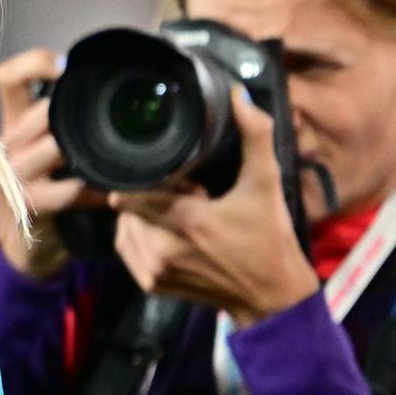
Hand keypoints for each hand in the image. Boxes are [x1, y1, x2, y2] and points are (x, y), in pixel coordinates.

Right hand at [0, 48, 108, 277]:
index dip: (34, 62)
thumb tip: (123, 87)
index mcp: (15, 121)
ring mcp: (17, 174)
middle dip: (80, 112)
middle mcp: (10, 143)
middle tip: (117, 117)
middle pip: (43, 110)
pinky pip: (74, 189)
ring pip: (58, 146)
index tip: (66, 65)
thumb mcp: (49, 149)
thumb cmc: (47, 187)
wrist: (25, 245)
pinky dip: (103, 189)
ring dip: (94, 151)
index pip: (8, 77)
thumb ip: (69, 120)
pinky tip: (118, 192)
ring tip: (123, 156)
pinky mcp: (33, 203)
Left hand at [109, 90, 318, 326]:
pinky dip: (140, 236)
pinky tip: (171, 234)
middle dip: (148, 196)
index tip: (179, 179)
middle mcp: (162, 248)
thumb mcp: (267, 184)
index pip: (130, 192)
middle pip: (126, 207)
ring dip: (143, 217)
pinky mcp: (151, 284)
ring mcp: (153, 270)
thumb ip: (255, 136)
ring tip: (180, 216)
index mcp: (187, 222)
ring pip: (123, 226)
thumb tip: (238, 97)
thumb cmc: (269, 238)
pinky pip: (126, 248)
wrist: (272, 297)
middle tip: (186, 197)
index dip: (148, 178)